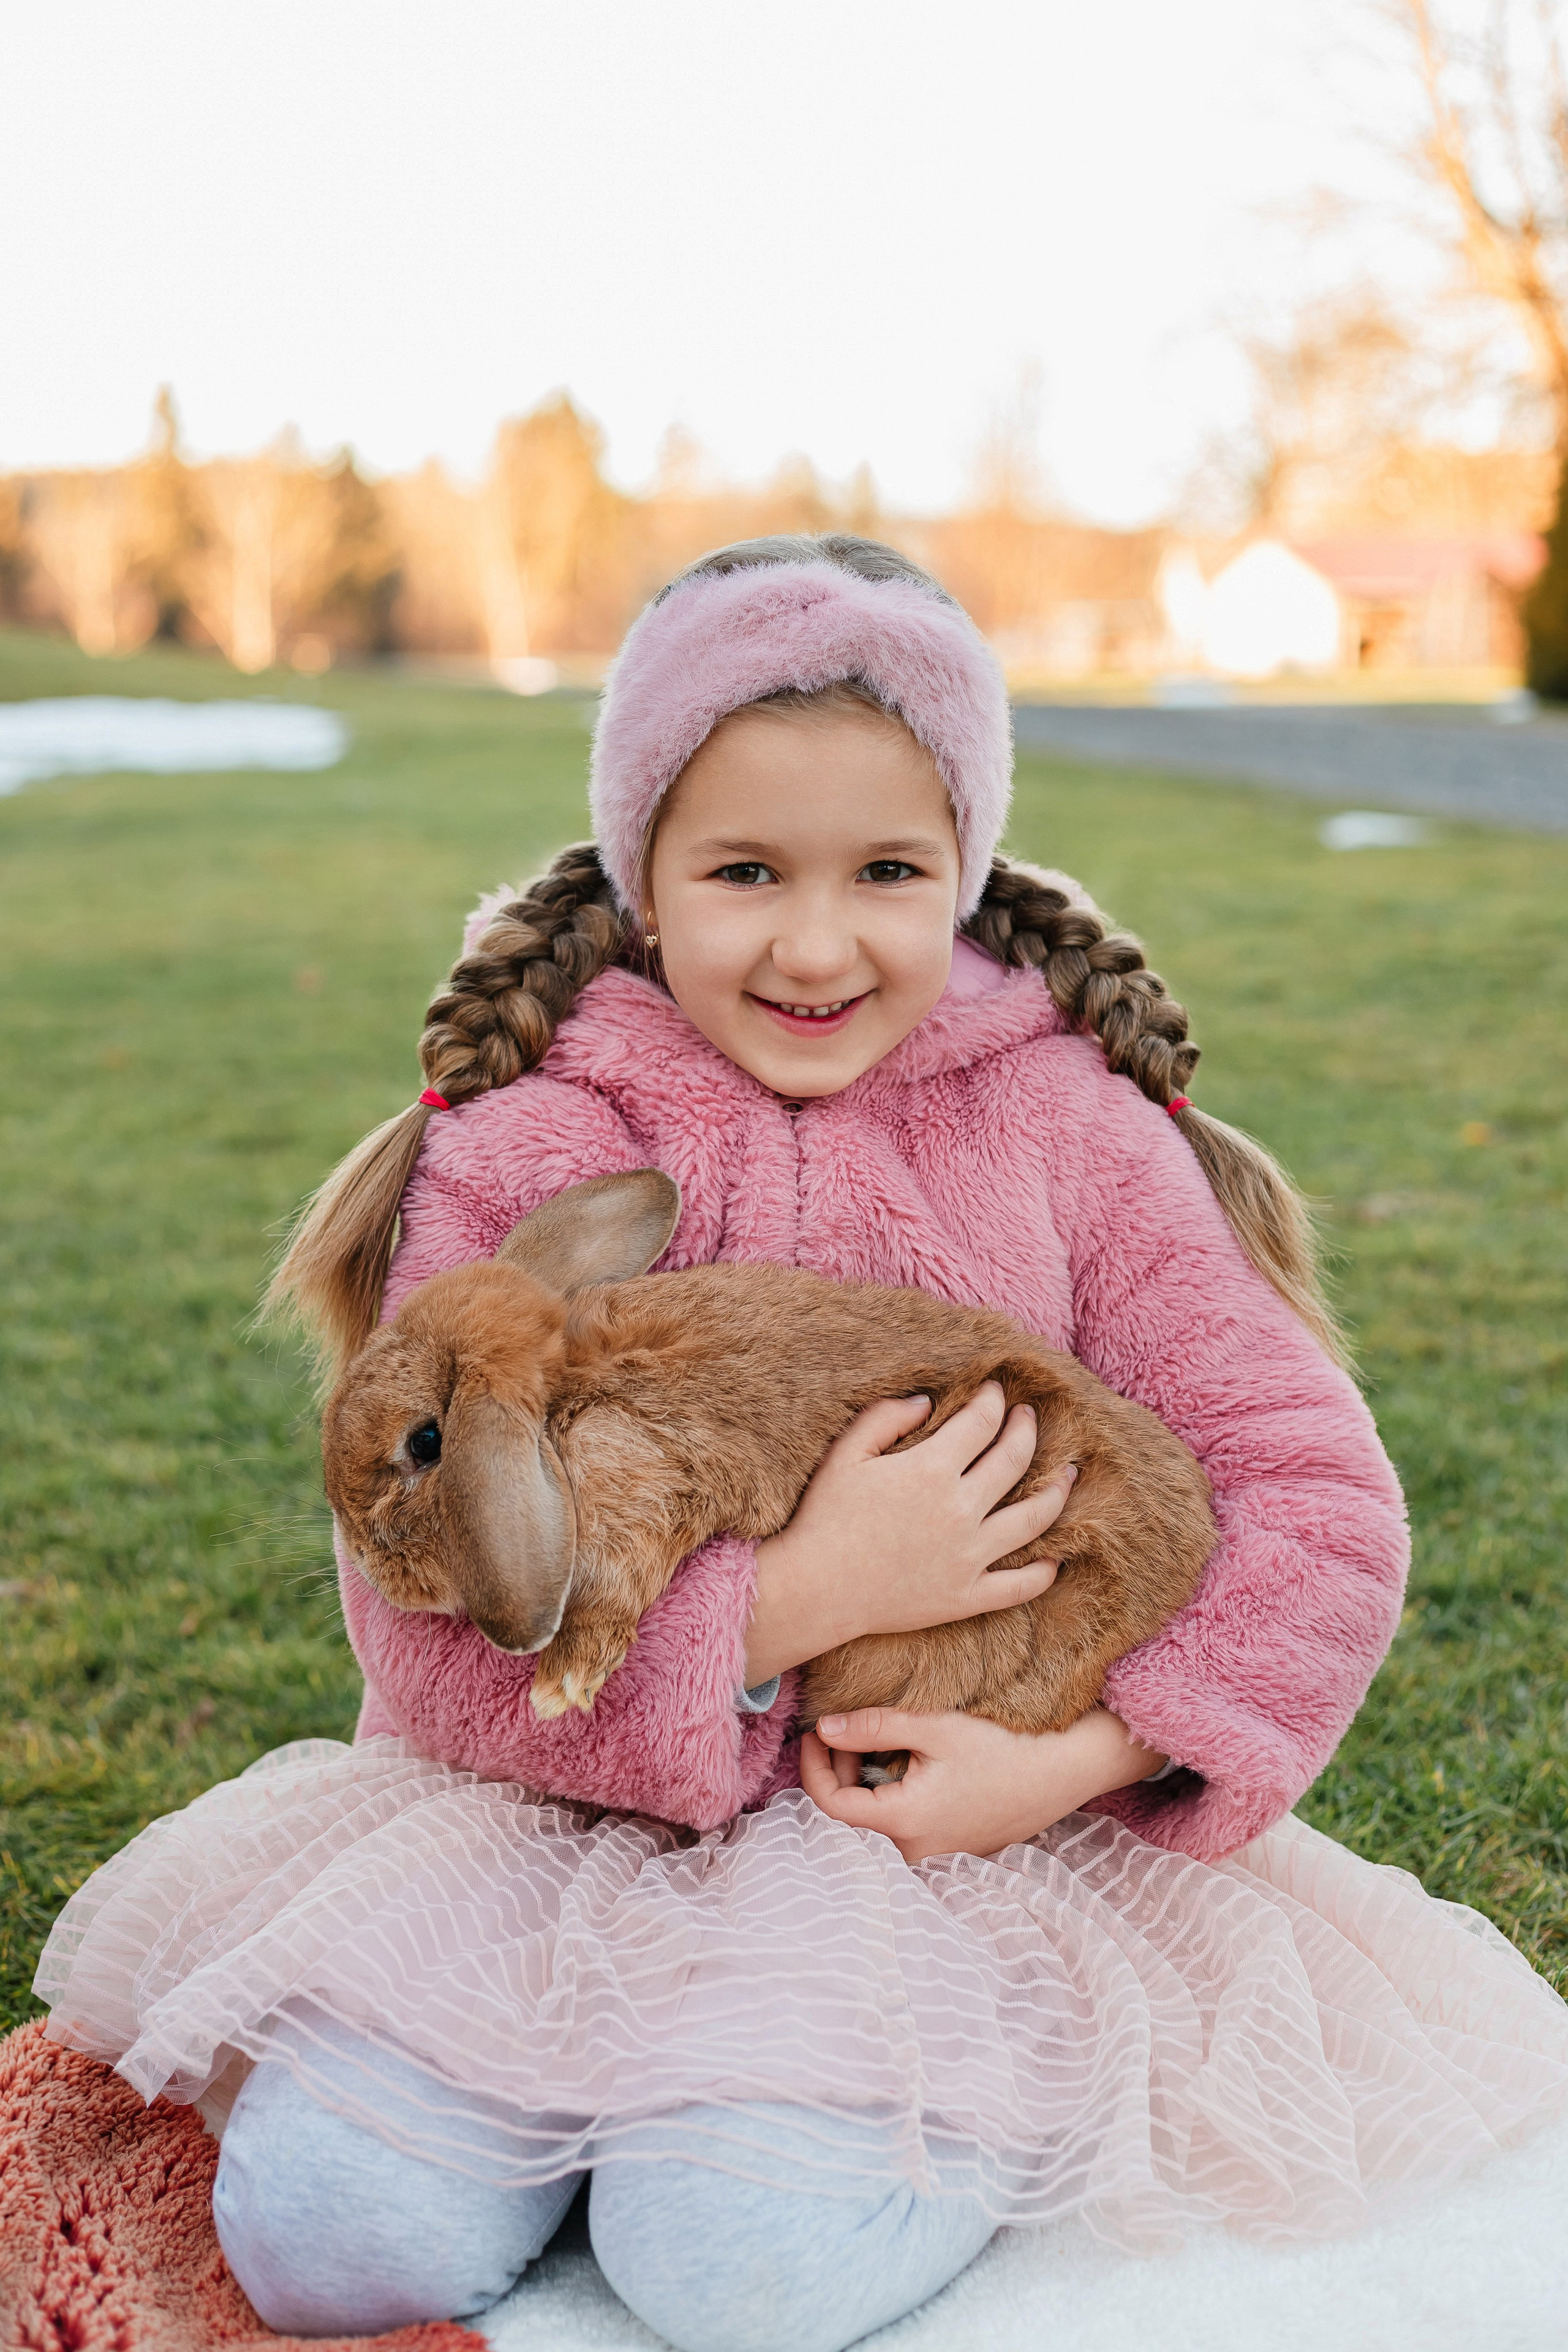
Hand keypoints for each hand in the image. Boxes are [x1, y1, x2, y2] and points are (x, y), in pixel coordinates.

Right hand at [743, 1383, 1073, 1685]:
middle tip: (1029, 1417)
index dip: (993, 1400)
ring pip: (1034, 1519)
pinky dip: (1043, 1572)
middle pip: (1014, 1460)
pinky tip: (1056, 1558)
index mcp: (930, 1469)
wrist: (816, 1590)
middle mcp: (960, 1510)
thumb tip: (927, 1401)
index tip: (996, 1390)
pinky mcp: (967, 1596)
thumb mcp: (846, 1455)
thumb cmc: (824, 1517)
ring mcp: (969, 1557)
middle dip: (1026, 1430)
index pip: (981, 1422)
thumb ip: (885, 1418)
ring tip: (1068, 1474)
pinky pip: (1019, 1586)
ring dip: (1057, 1491)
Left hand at [799, 1705, 1168, 1864]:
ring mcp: (936, 1855)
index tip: (812, 1730)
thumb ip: (872, 1727)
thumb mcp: (934, 1726)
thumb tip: (823, 1728)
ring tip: (880, 1738)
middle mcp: (915, 1852)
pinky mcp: (953, 1848)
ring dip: (867, 1781)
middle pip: (850, 1817)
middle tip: (847, 1727)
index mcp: (903, 1823)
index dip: (811, 1765)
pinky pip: (904, 1826)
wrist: (1068, 1769)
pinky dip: (893, 1794)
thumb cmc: (1004, 1745)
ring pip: (877, 1821)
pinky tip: (910, 1760)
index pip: (829, 1805)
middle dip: (839, 1769)